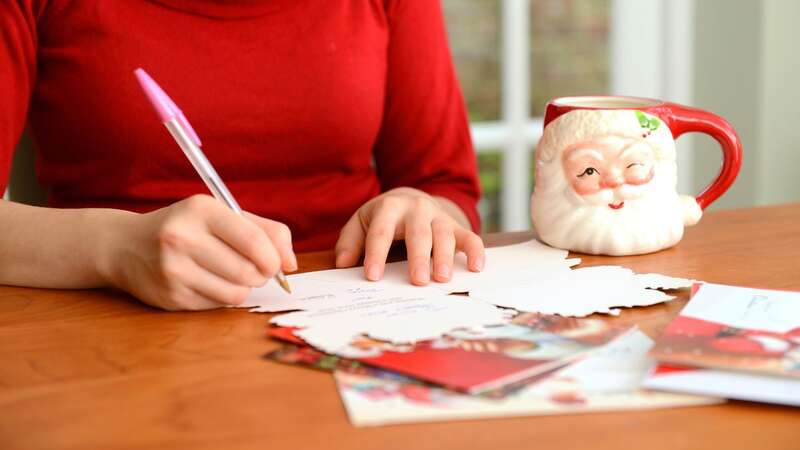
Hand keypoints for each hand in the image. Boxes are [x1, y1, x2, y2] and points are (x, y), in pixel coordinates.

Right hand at [104, 194, 296, 310]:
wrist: (126, 246)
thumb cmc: (188, 228)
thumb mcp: (222, 215)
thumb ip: (266, 231)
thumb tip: (291, 264)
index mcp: (201, 210)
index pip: (254, 241)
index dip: (274, 259)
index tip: (276, 264)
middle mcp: (182, 238)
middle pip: (248, 272)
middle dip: (260, 275)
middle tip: (252, 269)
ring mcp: (173, 270)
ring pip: (236, 294)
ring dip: (243, 289)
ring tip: (231, 275)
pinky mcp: (169, 297)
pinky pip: (217, 306)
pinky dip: (222, 298)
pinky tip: (208, 283)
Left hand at [334, 187, 483, 284]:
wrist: (411, 198)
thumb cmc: (383, 218)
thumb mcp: (361, 223)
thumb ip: (350, 242)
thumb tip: (342, 264)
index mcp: (389, 207)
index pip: (381, 232)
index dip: (376, 254)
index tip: (372, 277)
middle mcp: (416, 209)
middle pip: (418, 233)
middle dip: (418, 257)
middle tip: (417, 281)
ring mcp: (438, 217)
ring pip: (444, 235)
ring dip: (445, 256)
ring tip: (443, 278)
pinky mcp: (456, 226)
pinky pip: (470, 237)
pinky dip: (476, 251)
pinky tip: (476, 268)